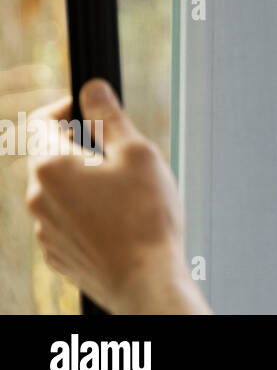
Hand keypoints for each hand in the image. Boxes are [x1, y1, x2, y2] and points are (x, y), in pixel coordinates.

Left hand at [26, 79, 209, 313]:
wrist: (146, 281)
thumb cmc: (146, 218)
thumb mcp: (137, 153)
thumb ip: (109, 116)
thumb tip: (92, 88)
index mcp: (52, 167)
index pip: (41, 121)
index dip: (66, 108)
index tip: (89, 108)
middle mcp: (38, 198)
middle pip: (49, 156)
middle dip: (80, 147)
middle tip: (120, 153)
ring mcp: (45, 229)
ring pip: (58, 189)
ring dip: (83, 181)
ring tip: (125, 192)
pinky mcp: (56, 253)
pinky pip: (64, 219)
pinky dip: (84, 211)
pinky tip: (118, 219)